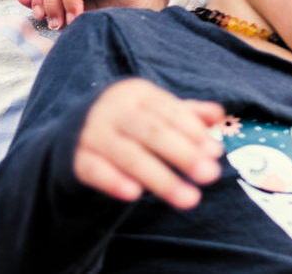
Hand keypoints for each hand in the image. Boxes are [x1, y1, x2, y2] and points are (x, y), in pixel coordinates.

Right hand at [74, 78, 225, 208]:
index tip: (214, 152)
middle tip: (210, 175)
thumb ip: (186, 115)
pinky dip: (113, 181)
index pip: (167, 111)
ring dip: (160, 178)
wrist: (74, 135)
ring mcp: (91, 132)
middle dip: (182, 154)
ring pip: (128, 155)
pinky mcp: (76, 157)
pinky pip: (95, 170)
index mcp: (135, 92)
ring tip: (189, 199)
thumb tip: (218, 115)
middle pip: (151, 132)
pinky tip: (134, 195)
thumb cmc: (129, 124)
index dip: (191, 131)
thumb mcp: (155, 114)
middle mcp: (111, 109)